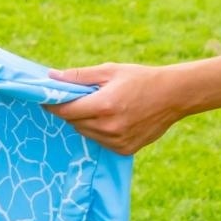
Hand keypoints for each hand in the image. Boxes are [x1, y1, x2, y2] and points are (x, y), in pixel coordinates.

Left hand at [45, 63, 183, 154]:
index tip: (47, 99)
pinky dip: (100, 132)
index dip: (53, 105)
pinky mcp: (125, 150)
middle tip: (82, 99)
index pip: (66, 111)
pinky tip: (114, 119)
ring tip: (102, 107)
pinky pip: (101, 142)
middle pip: (74, 123)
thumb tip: (52, 76)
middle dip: (73, 111)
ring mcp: (117, 141)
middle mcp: (109, 127)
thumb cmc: (140, 79)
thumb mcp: (109, 71)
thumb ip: (79, 76)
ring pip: (86, 133)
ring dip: (86, 122)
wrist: (173, 96)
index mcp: (104, 105)